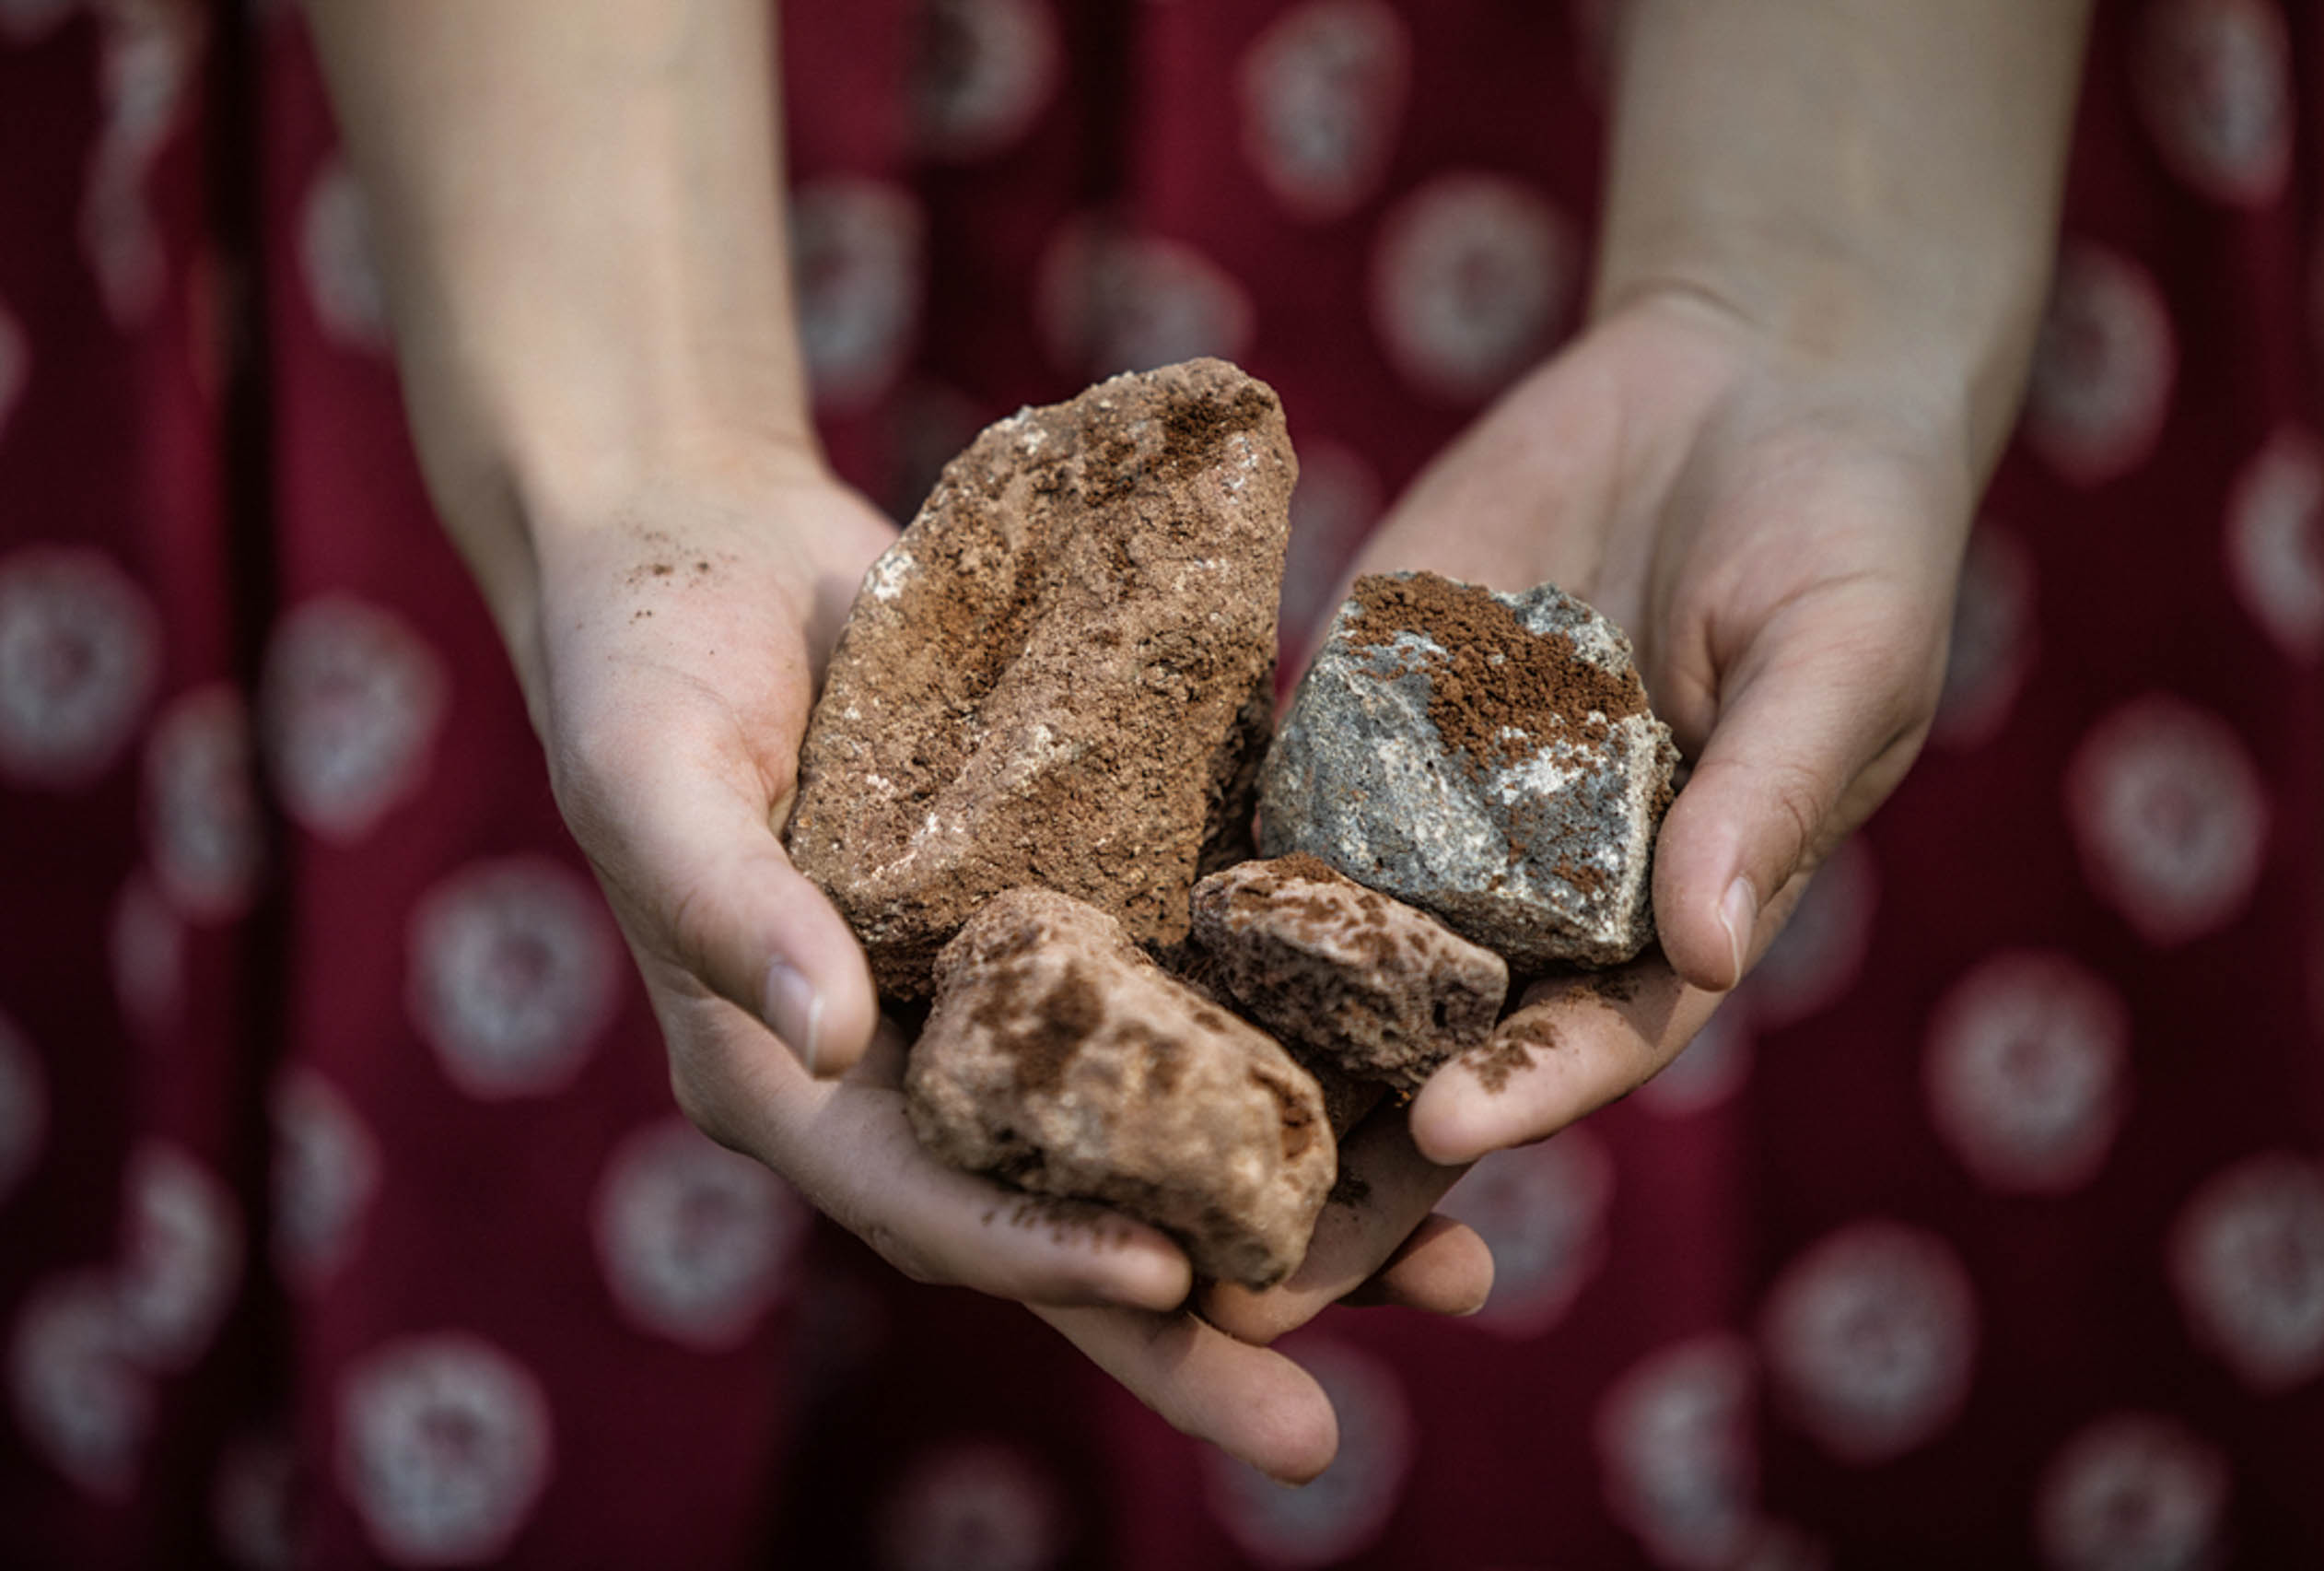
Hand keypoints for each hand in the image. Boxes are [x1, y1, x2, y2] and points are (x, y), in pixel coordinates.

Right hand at [509, 440, 1481, 1481]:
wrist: (712, 551)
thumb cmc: (644, 672)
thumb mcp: (654, 775)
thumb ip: (724, 905)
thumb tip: (835, 1043)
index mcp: (797, 1079)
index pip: (924, 1201)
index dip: (1036, 1253)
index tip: (1166, 1285)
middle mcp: (918, 1065)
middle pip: (1060, 1218)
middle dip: (1185, 1332)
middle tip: (1314, 1442)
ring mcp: (1013, 992)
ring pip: (1158, 1128)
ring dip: (1290, 1208)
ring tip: (1448, 1281)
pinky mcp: (1085, 903)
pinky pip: (1197, 992)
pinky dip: (1300, 1041)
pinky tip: (1419, 1076)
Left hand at [1201, 288, 1971, 1345]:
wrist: (1747, 383)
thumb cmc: (1848, 537)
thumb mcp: (1842, 655)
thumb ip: (1767, 795)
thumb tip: (1708, 948)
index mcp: (1665, 911)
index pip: (1589, 1034)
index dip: (1522, 1089)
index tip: (1442, 1128)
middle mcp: (1538, 884)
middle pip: (1431, 1037)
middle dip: (1342, 1150)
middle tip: (1235, 1260)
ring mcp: (1440, 797)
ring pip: (1331, 936)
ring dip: (1245, 1033)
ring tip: (1139, 1108)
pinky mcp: (1366, 699)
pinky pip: (1283, 782)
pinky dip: (1211, 847)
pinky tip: (1115, 907)